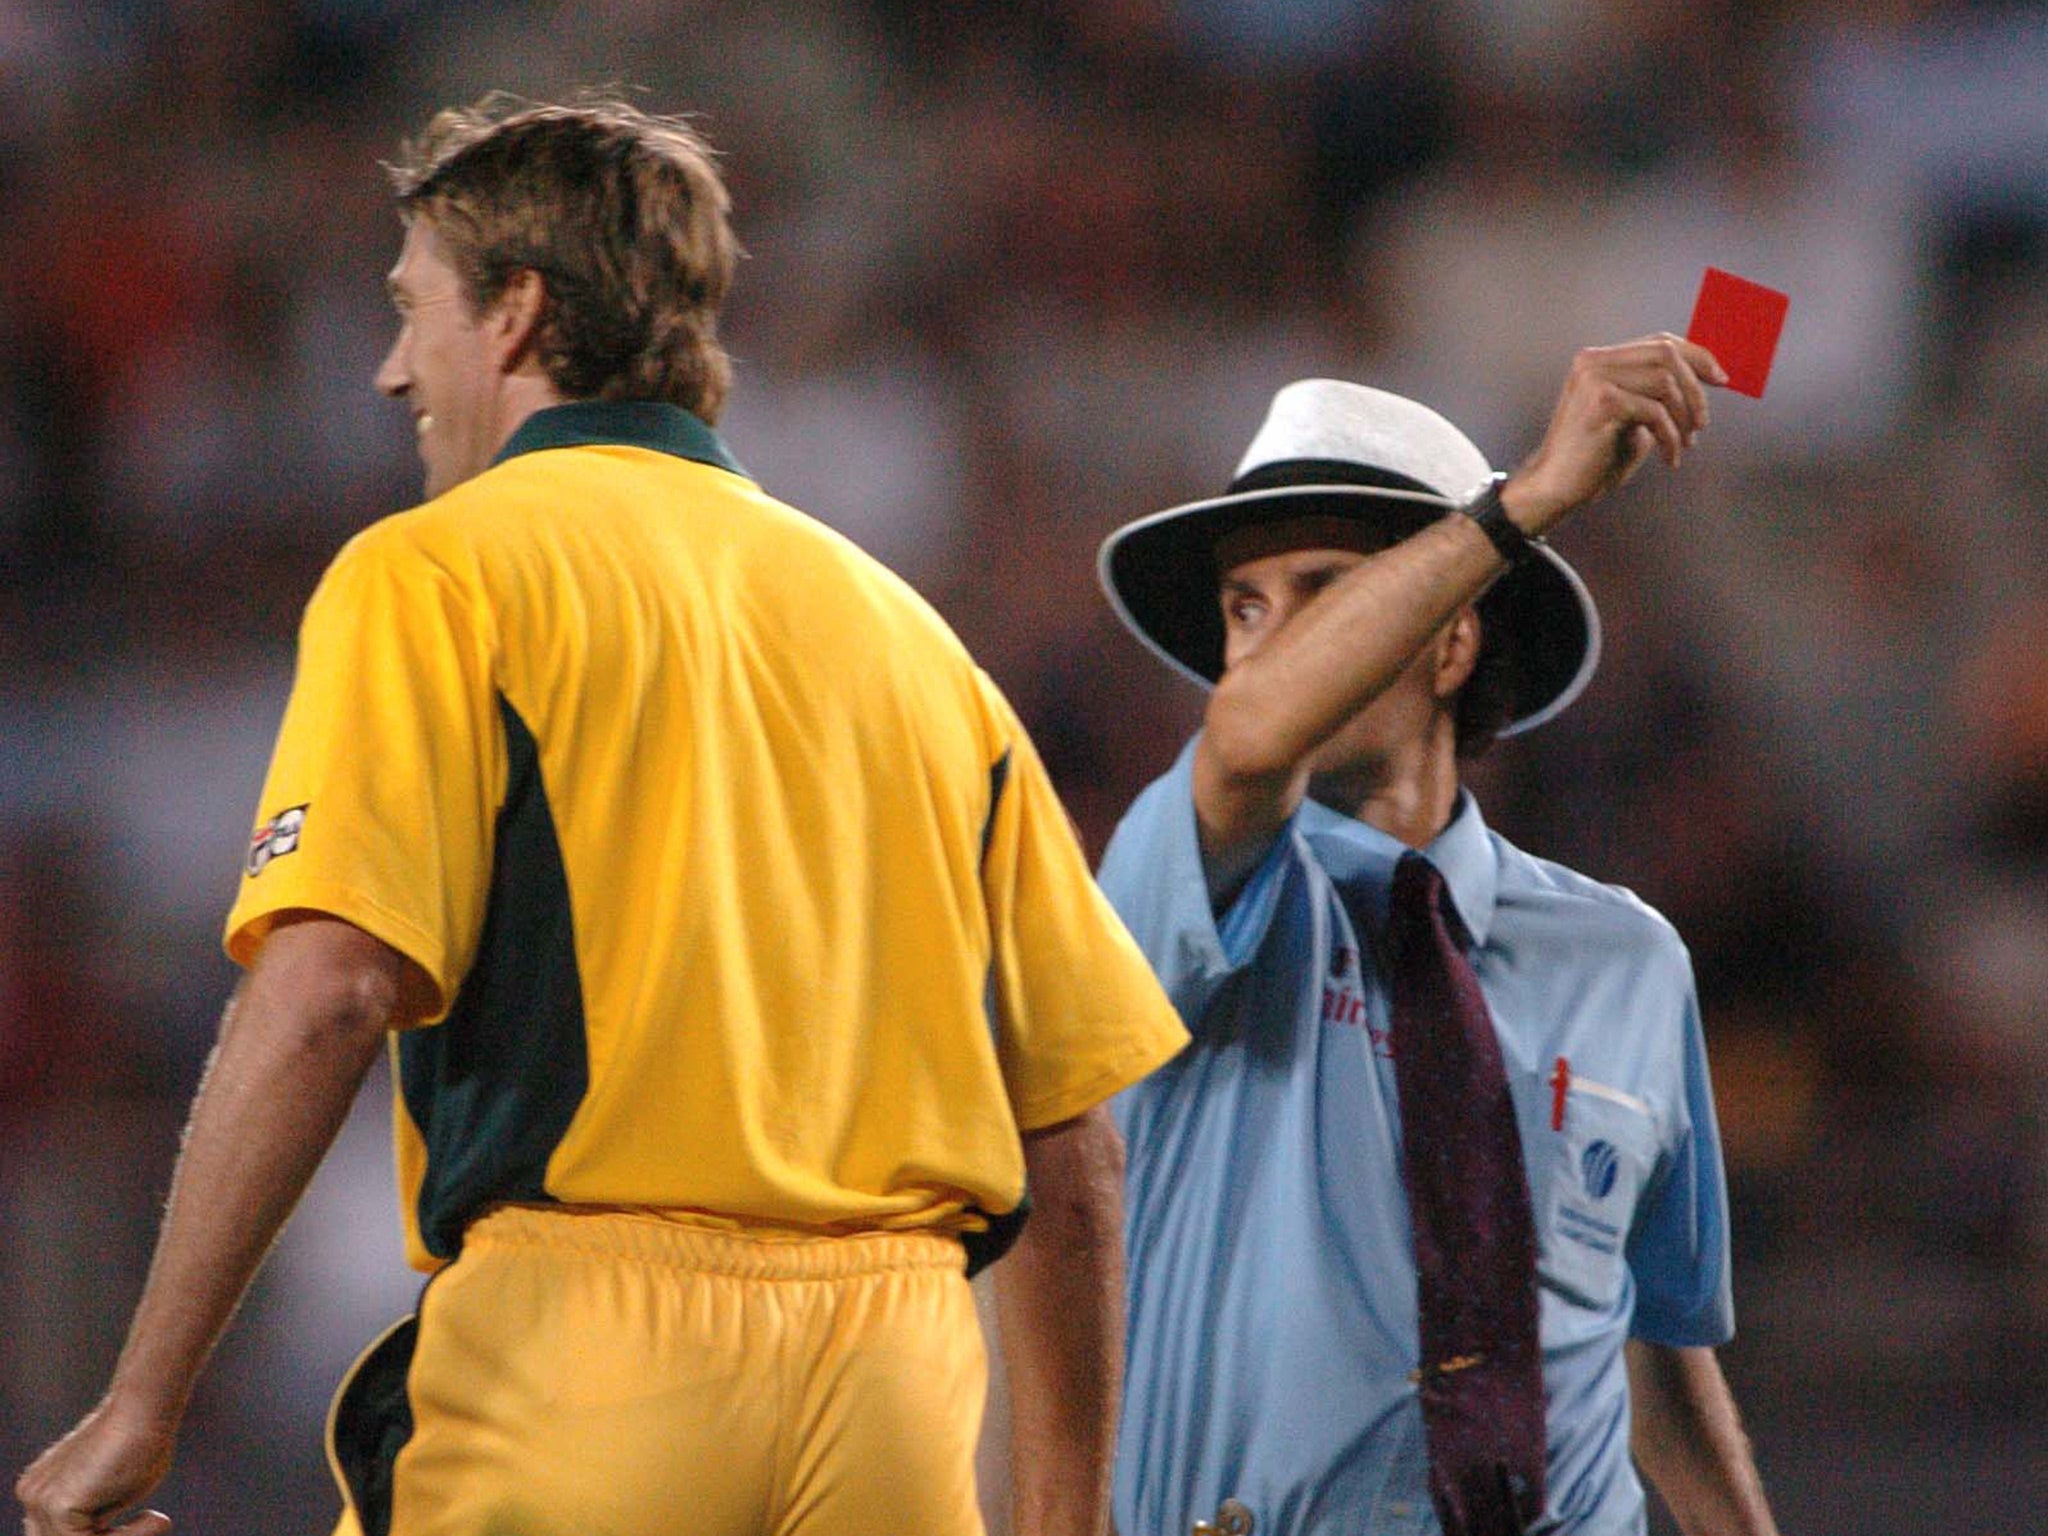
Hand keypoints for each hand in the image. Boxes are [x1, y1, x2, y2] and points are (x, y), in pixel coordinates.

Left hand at [16, 1399, 175, 1535]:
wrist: (145, 1409)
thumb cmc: (142, 1441)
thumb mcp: (113, 1491)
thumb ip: (95, 1514)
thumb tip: (98, 1530)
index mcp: (39, 1488)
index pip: (61, 1532)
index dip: (106, 1534)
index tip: (149, 1520)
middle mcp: (31, 1494)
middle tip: (154, 1524)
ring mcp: (39, 1500)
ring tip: (159, 1522)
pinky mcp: (57, 1505)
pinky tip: (155, 1519)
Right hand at [1503, 334, 1727, 535]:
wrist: (1556, 487)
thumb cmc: (1594, 457)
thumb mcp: (1631, 416)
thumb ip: (1656, 393)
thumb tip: (1704, 376)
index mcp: (1598, 360)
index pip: (1659, 342)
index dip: (1697, 356)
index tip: (1722, 378)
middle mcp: (1593, 362)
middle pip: (1666, 353)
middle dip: (1696, 387)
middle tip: (1703, 422)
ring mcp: (1594, 379)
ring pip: (1665, 382)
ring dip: (1685, 416)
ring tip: (1685, 443)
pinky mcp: (1602, 403)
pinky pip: (1656, 412)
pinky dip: (1671, 438)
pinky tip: (1670, 458)